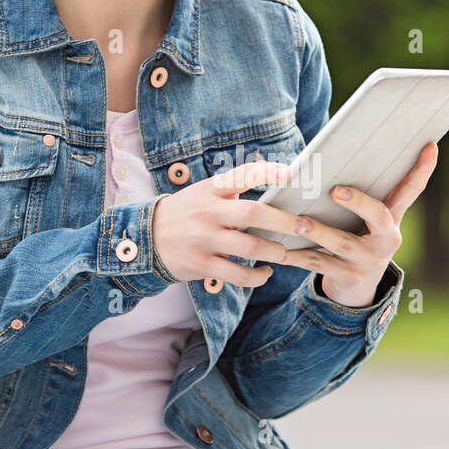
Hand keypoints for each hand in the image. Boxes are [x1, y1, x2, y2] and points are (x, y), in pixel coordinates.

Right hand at [151, 159, 294, 286]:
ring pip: (249, 247)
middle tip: (303, 226)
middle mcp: (208, 212)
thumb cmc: (187, 213)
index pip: (241, 175)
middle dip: (283, 221)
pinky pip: (237, 274)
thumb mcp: (204, 193)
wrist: (146, 238)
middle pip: (252, 214)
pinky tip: (266, 273)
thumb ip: (233, 191)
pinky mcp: (201, 264)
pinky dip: (257, 277)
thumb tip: (275, 185)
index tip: (290, 173)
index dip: (267, 172)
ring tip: (285, 252)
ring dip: (274, 251)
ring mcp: (204, 240)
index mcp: (211, 190)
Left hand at [275, 141, 438, 305]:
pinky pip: (318, 265)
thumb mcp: (368, 223)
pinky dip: (296, 257)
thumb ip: (364, 196)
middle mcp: (386, 240)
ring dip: (318, 232)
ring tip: (298, 222)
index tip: (430, 146)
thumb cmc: (358, 240)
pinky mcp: (347, 278)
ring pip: (342, 244)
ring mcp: (367, 261)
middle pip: (378, 216)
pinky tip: (278, 250)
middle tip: (336, 190)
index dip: (422, 170)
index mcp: (392, 220)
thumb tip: (338, 155)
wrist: (356, 291)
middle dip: (359, 202)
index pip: (410, 191)